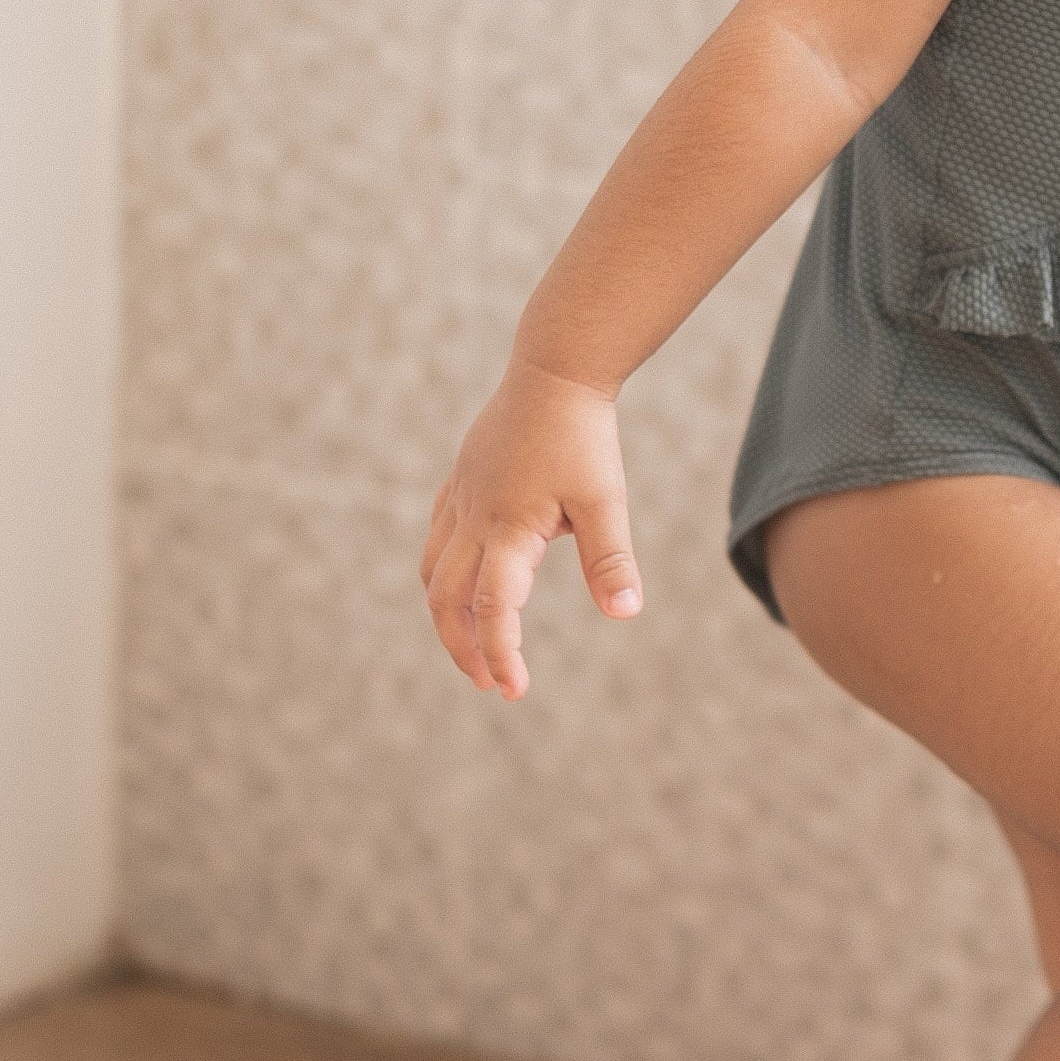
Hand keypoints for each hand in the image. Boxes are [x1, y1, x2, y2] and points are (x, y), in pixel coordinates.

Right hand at [419, 360, 643, 699]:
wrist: (554, 370)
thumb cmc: (584, 437)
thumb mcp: (605, 499)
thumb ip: (611, 559)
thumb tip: (625, 614)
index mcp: (508, 529)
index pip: (493, 608)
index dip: (501, 653)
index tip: (514, 690)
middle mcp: (473, 519)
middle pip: (446, 601)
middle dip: (465, 648)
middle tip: (492, 683)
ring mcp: (461, 499)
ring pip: (434, 573)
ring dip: (448, 616)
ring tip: (476, 645)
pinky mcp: (461, 483)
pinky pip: (437, 540)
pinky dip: (443, 575)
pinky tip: (465, 584)